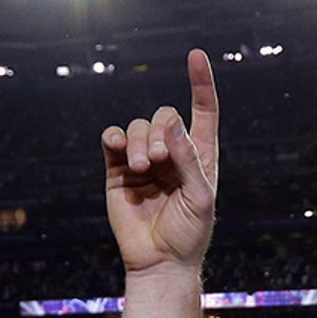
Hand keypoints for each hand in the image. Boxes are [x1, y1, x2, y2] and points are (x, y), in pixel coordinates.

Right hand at [103, 49, 219, 275]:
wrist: (160, 262)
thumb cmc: (189, 233)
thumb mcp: (200, 197)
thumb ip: (188, 159)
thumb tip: (171, 122)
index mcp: (200, 155)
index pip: (203, 111)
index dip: (200, 83)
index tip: (195, 55)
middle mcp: (172, 153)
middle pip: (163, 117)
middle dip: (159, 132)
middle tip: (158, 160)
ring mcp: (144, 160)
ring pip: (137, 128)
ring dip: (138, 141)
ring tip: (143, 167)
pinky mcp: (118, 171)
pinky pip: (113, 140)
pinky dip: (115, 137)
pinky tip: (116, 144)